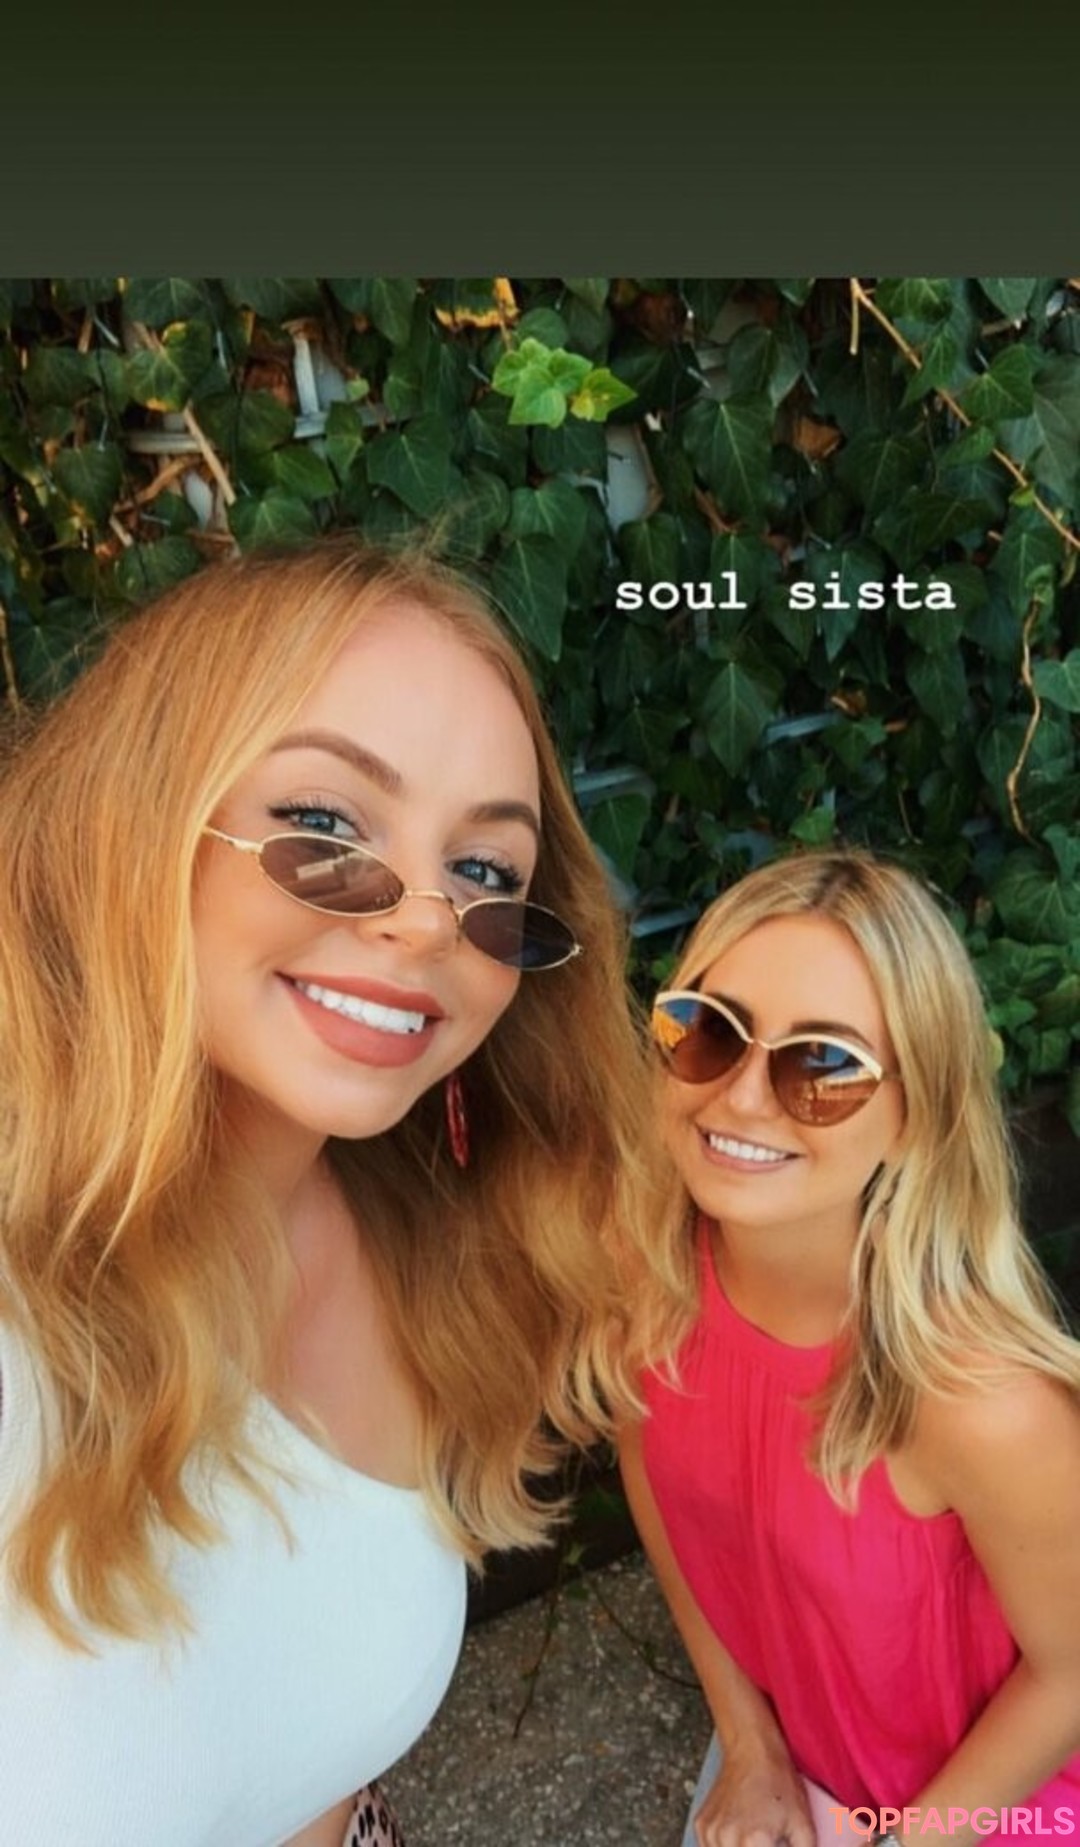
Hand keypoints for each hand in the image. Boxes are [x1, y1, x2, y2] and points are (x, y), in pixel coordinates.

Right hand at [690, 1741, 817, 1846]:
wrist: (752, 1750)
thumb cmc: (779, 1783)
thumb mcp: (804, 1825)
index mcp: (754, 1842)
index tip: (776, 1845)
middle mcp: (727, 1839)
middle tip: (769, 1839)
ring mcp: (710, 1833)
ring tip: (755, 1839)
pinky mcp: (701, 1826)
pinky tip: (741, 1835)